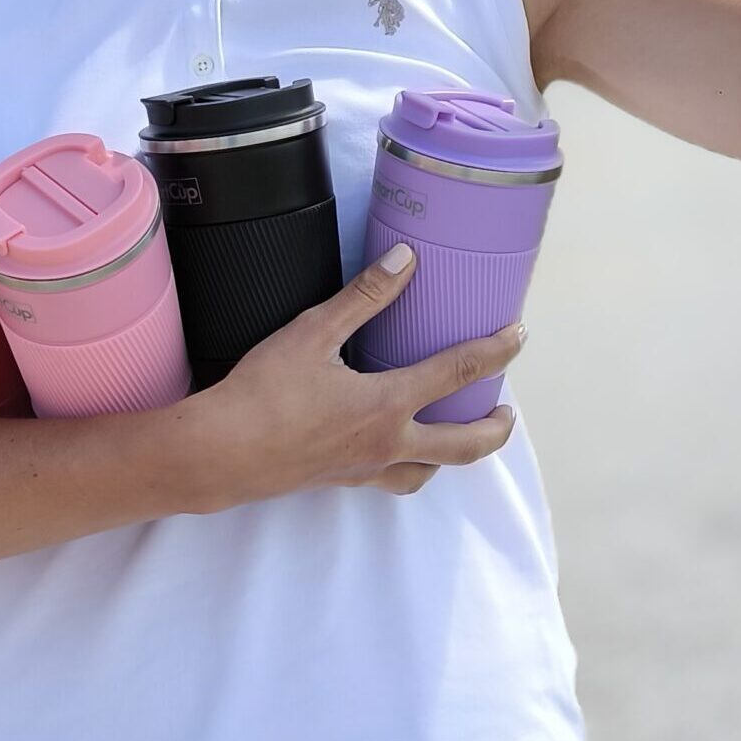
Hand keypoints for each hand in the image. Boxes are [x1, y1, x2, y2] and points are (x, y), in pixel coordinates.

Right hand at [186, 244, 524, 504]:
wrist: (222, 453)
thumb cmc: (264, 393)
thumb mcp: (314, 332)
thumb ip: (365, 296)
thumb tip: (405, 260)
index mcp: (388, 405)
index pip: (459, 372)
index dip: (495, 350)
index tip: (518, 336)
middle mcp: (387, 444)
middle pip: (464, 445)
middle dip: (494, 429)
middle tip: (509, 411)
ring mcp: (365, 468)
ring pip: (429, 471)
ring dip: (454, 454)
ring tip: (460, 434)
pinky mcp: (340, 480)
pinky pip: (391, 480)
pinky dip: (409, 467)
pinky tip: (395, 450)